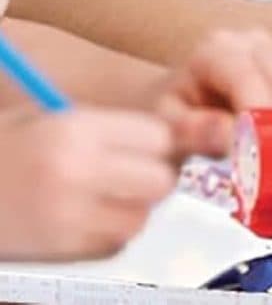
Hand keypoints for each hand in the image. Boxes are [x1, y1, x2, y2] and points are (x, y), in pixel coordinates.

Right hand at [0, 105, 175, 259]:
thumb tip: (161, 136)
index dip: (157, 140)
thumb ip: (102, 127)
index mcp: (76, 130)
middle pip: (159, 179)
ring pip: (140, 216)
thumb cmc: (4, 147)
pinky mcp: (58, 249)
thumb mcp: (48, 118)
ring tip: (111, 195)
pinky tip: (91, 217)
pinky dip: (112, 232)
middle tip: (136, 171)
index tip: (147, 143)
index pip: (157, 136)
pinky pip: (113, 243)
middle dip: (153, 175)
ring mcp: (67, 215)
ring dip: (135, 207)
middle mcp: (77, 172)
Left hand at [151, 28, 271, 157]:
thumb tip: (231, 136)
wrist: (176, 105)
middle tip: (269, 176)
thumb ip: (193, 132)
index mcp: (218, 50)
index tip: (254, 168)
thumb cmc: (169, 116)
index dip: (260, 129)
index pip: (255, 82)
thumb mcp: (162, 128)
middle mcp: (257, 43)